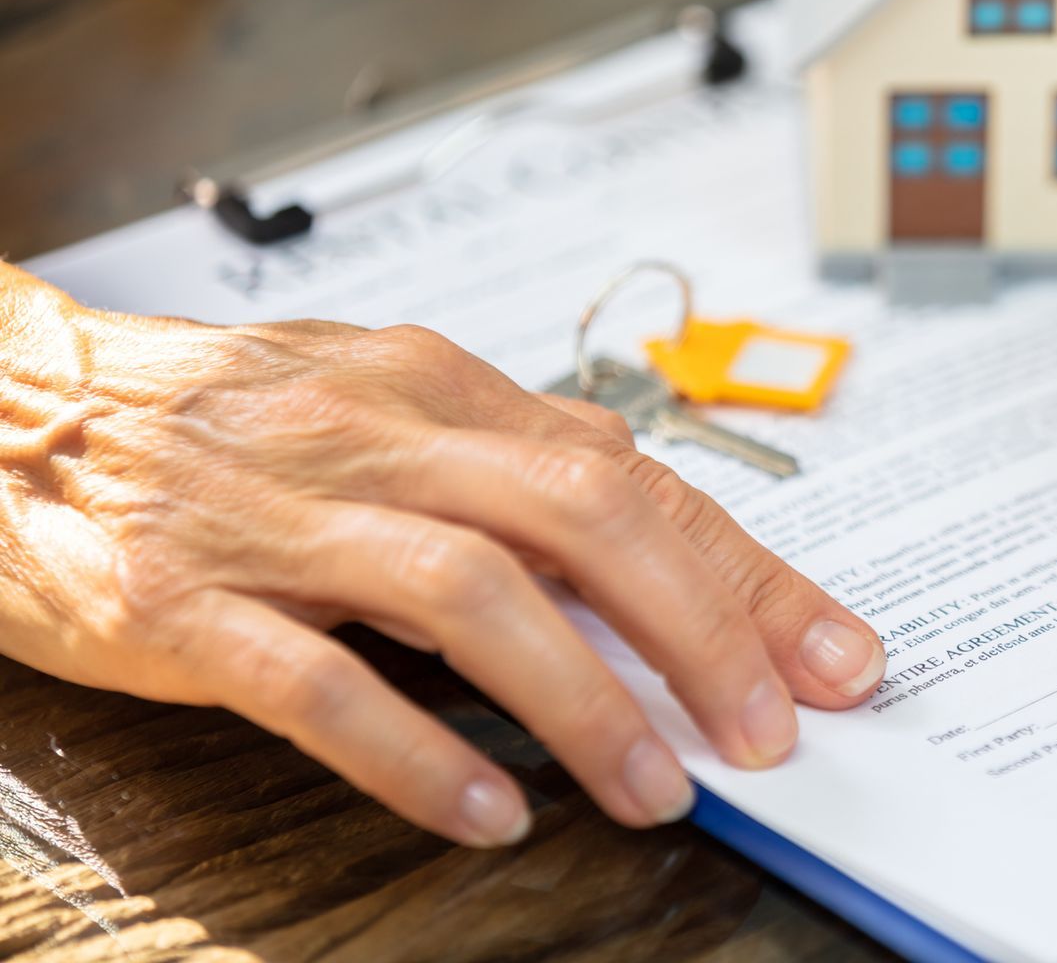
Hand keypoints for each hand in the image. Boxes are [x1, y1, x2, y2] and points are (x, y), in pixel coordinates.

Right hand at [0, 266, 886, 845]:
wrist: (16, 408)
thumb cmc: (227, 420)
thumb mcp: (385, 409)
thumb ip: (514, 466)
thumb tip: (659, 536)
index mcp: (441, 388)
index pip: (634, 474)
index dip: (747, 572)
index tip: (833, 654)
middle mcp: (378, 438)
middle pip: (580, 517)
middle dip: (700, 630)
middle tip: (769, 731)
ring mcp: (281, 519)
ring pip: (470, 593)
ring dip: (582, 698)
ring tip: (654, 787)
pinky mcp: (186, 604)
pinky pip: (318, 682)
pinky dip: (417, 750)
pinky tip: (491, 808)